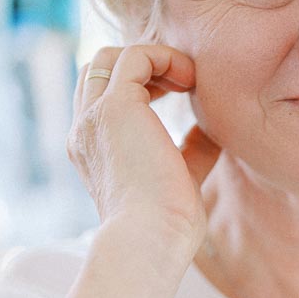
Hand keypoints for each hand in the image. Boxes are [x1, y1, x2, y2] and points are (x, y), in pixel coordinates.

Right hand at [69, 44, 220, 257]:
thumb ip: (190, 152)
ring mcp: (95, 117)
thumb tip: (212, 131)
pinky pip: (135, 56)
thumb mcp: (180, 180)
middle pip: (99, 70)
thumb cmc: (167, 226)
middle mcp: (85, 130)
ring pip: (111, 57)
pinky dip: (165, 57)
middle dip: (142, 65)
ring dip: (153, 57)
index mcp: (94, 149)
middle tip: (184, 84)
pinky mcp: (115, 107)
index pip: (101, 96)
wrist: (151, 241)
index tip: (178, 94)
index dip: (140, 83)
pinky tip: (190, 79)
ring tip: (189, 79)